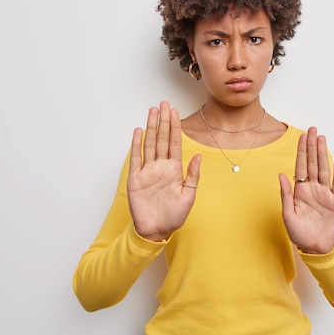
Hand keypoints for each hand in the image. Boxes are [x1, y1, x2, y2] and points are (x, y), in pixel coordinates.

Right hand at [127, 101, 200, 241]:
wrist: (157, 230)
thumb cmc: (174, 215)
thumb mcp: (189, 195)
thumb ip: (192, 175)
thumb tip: (198, 156)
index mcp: (174, 169)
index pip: (174, 143)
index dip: (175, 127)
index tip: (175, 112)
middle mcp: (160, 166)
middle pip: (162, 138)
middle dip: (163, 121)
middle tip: (163, 104)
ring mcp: (147, 171)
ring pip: (150, 144)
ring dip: (151, 127)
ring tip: (152, 111)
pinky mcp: (136, 178)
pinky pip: (136, 158)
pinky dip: (137, 144)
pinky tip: (139, 131)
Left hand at [279, 127, 333, 253]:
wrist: (314, 248)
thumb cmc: (299, 233)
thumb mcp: (288, 215)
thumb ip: (285, 194)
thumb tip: (281, 175)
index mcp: (300, 191)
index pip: (300, 166)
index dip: (301, 151)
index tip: (301, 136)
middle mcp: (313, 189)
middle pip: (313, 163)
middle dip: (312, 146)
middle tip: (312, 130)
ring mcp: (325, 194)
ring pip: (324, 169)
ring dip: (323, 153)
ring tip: (322, 138)